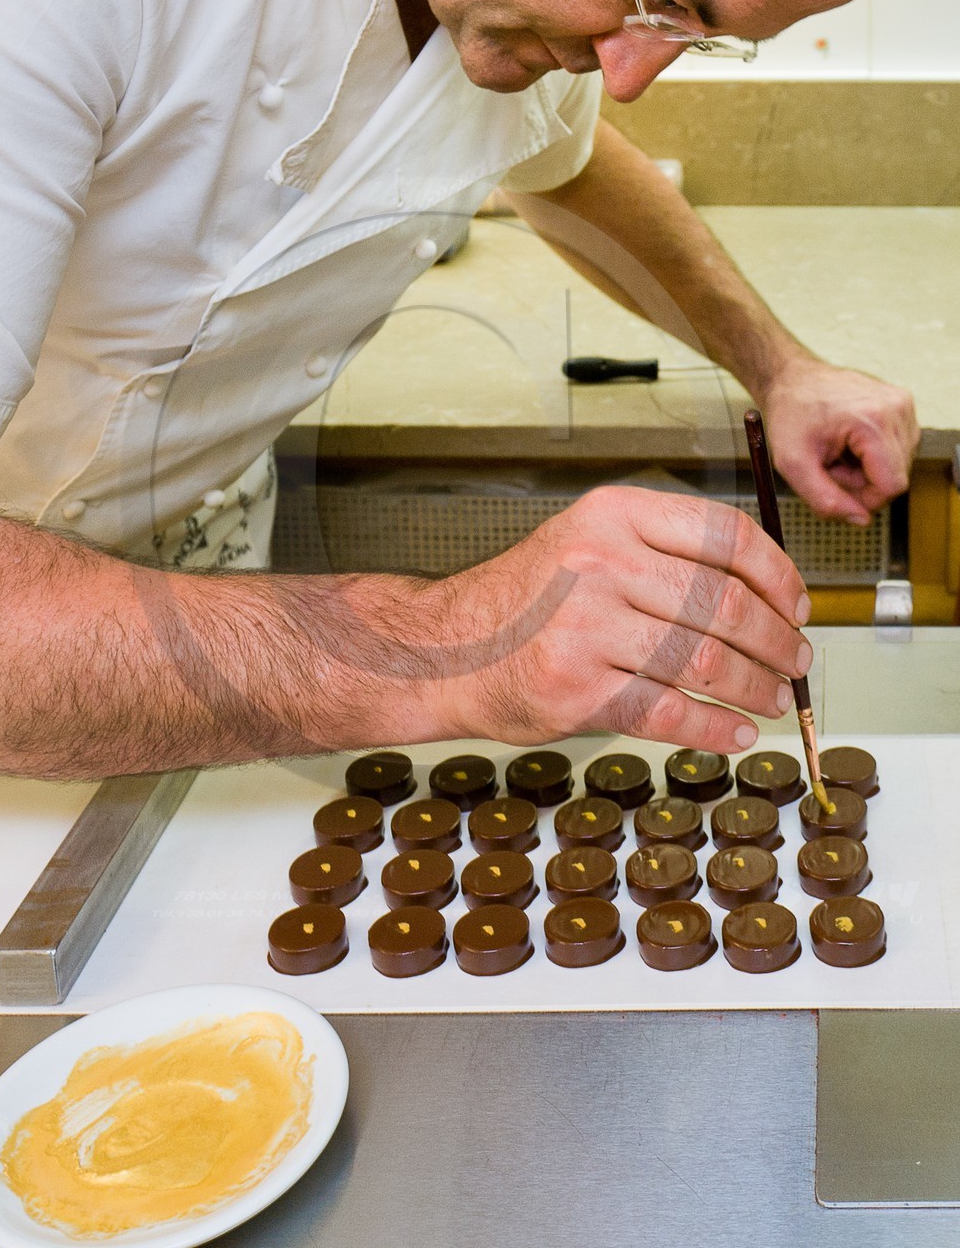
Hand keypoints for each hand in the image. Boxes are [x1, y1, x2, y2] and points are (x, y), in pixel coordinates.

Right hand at [427, 486, 811, 753]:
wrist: (448, 648)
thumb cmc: (531, 601)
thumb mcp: (590, 543)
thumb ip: (665, 555)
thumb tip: (766, 594)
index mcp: (613, 515)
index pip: (725, 537)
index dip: (779, 575)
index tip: (799, 605)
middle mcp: (600, 561)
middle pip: (725, 604)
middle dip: (778, 641)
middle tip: (795, 661)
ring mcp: (587, 627)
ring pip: (705, 661)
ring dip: (754, 687)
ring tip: (770, 699)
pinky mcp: (577, 689)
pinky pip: (669, 712)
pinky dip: (714, 729)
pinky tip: (734, 732)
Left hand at [760, 357, 918, 524]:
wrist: (792, 379)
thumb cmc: (790, 414)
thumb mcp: (793, 464)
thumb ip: (824, 500)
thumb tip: (860, 520)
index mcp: (874, 421)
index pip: (891, 486)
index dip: (864, 498)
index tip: (834, 484)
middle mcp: (897, 409)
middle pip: (896, 477)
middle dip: (861, 481)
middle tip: (829, 462)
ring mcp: (903, 405)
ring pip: (898, 465)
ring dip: (866, 468)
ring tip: (838, 450)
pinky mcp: (903, 405)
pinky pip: (897, 449)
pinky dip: (873, 454)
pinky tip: (849, 441)